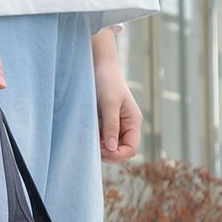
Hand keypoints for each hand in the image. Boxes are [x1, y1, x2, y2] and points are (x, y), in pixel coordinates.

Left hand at [92, 29, 140, 162]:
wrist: (98, 65)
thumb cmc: (107, 81)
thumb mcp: (109, 103)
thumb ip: (111, 126)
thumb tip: (112, 148)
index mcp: (133, 122)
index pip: (132, 149)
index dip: (119, 155)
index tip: (103, 150)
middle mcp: (126, 126)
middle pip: (121, 151)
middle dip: (108, 153)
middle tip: (93, 144)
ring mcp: (115, 125)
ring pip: (110, 147)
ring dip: (100, 147)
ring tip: (90, 137)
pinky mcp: (104, 123)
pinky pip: (101, 138)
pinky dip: (95, 139)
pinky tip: (87, 132)